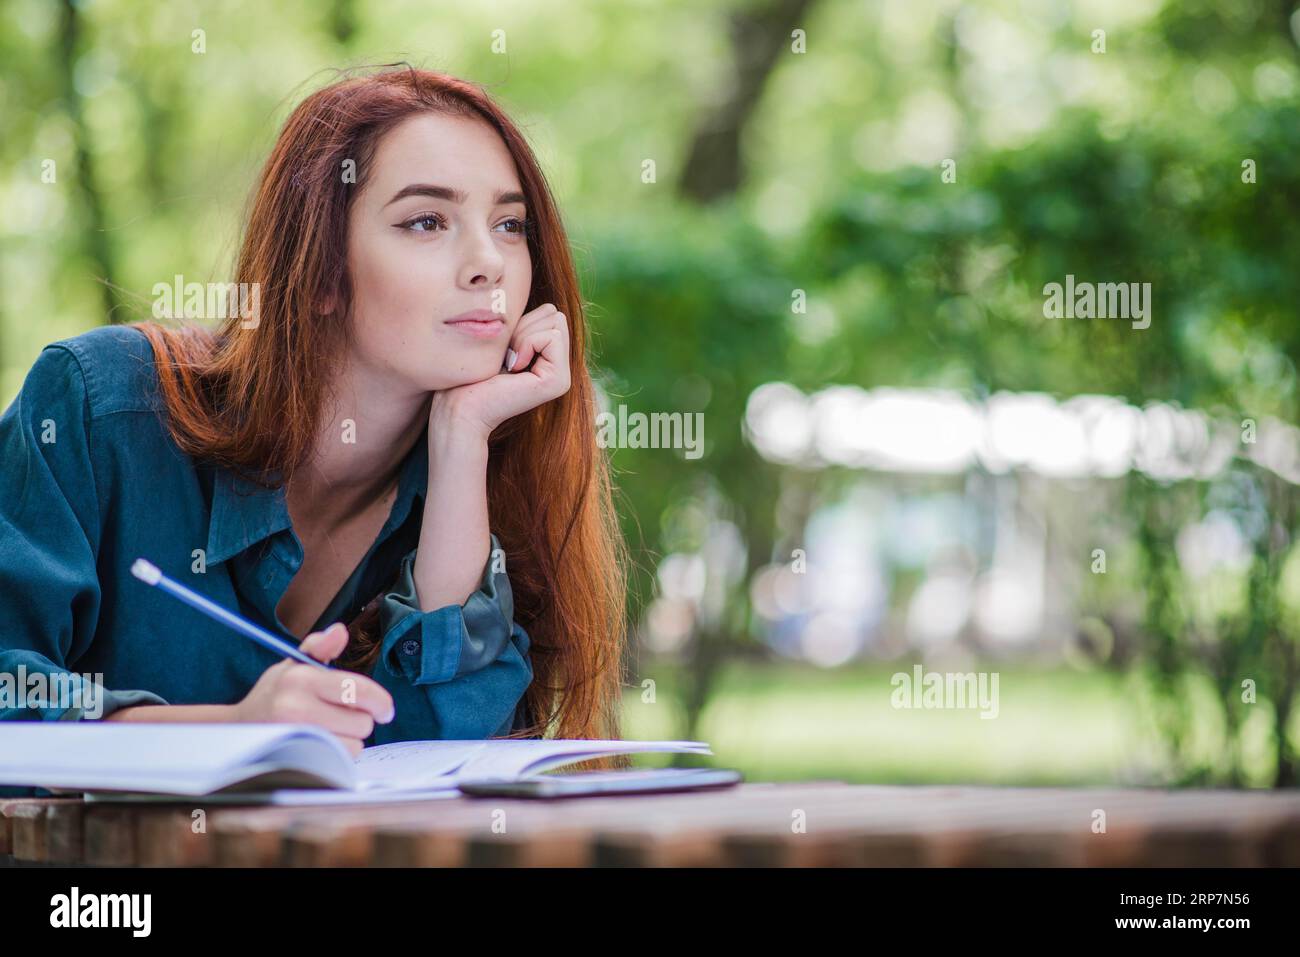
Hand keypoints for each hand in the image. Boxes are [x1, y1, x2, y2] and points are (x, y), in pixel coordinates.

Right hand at [231, 622, 395, 757]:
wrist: (239, 729)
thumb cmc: (275, 694)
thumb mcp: (293, 665)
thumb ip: (320, 647)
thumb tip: (339, 631)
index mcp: (301, 679)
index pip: (358, 690)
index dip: (381, 701)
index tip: (385, 709)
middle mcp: (296, 709)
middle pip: (363, 722)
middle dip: (360, 719)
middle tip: (342, 715)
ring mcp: (296, 738)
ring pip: (355, 744)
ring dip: (350, 739)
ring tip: (329, 729)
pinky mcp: (298, 762)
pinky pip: (340, 761)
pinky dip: (339, 754)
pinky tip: (323, 744)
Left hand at [431, 303, 571, 439]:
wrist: (461, 406)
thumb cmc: (472, 374)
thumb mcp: (502, 340)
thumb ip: (524, 324)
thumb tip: (535, 298)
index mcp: (549, 359)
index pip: (550, 312)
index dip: (521, 320)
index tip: (503, 349)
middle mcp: (560, 369)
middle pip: (555, 314)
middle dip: (524, 325)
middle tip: (506, 355)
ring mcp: (562, 377)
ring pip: (556, 321)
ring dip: (523, 335)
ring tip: (509, 362)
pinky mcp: (559, 381)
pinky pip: (552, 336)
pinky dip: (527, 343)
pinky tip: (513, 368)